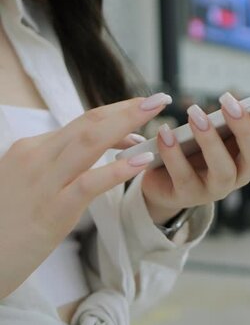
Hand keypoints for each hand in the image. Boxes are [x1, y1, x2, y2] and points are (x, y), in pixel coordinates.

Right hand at [0, 94, 170, 298]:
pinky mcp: (52, 211)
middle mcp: (35, 158)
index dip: (116, 115)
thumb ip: (55, 168)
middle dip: (127, 108)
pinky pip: (89, 183)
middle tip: (159, 98)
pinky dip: (117, 169)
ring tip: (157, 113)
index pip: (80, 124)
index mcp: (30, 150)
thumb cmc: (4, 225)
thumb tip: (89, 157)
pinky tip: (142, 161)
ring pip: (89, 142)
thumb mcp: (27, 186)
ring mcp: (43, 183)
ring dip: (127, 123)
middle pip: (88, 124)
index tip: (143, 110)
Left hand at [141, 92, 249, 223]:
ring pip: (223, 170)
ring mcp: (214, 190)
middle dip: (245, 130)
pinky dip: (173, 152)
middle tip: (228, 102)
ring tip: (195, 114)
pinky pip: (183, 176)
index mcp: (248, 159)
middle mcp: (237, 177)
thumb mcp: (218, 135)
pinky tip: (165, 132)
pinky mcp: (186, 196)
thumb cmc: (196, 151)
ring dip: (210, 141)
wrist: (164, 181)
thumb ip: (237, 120)